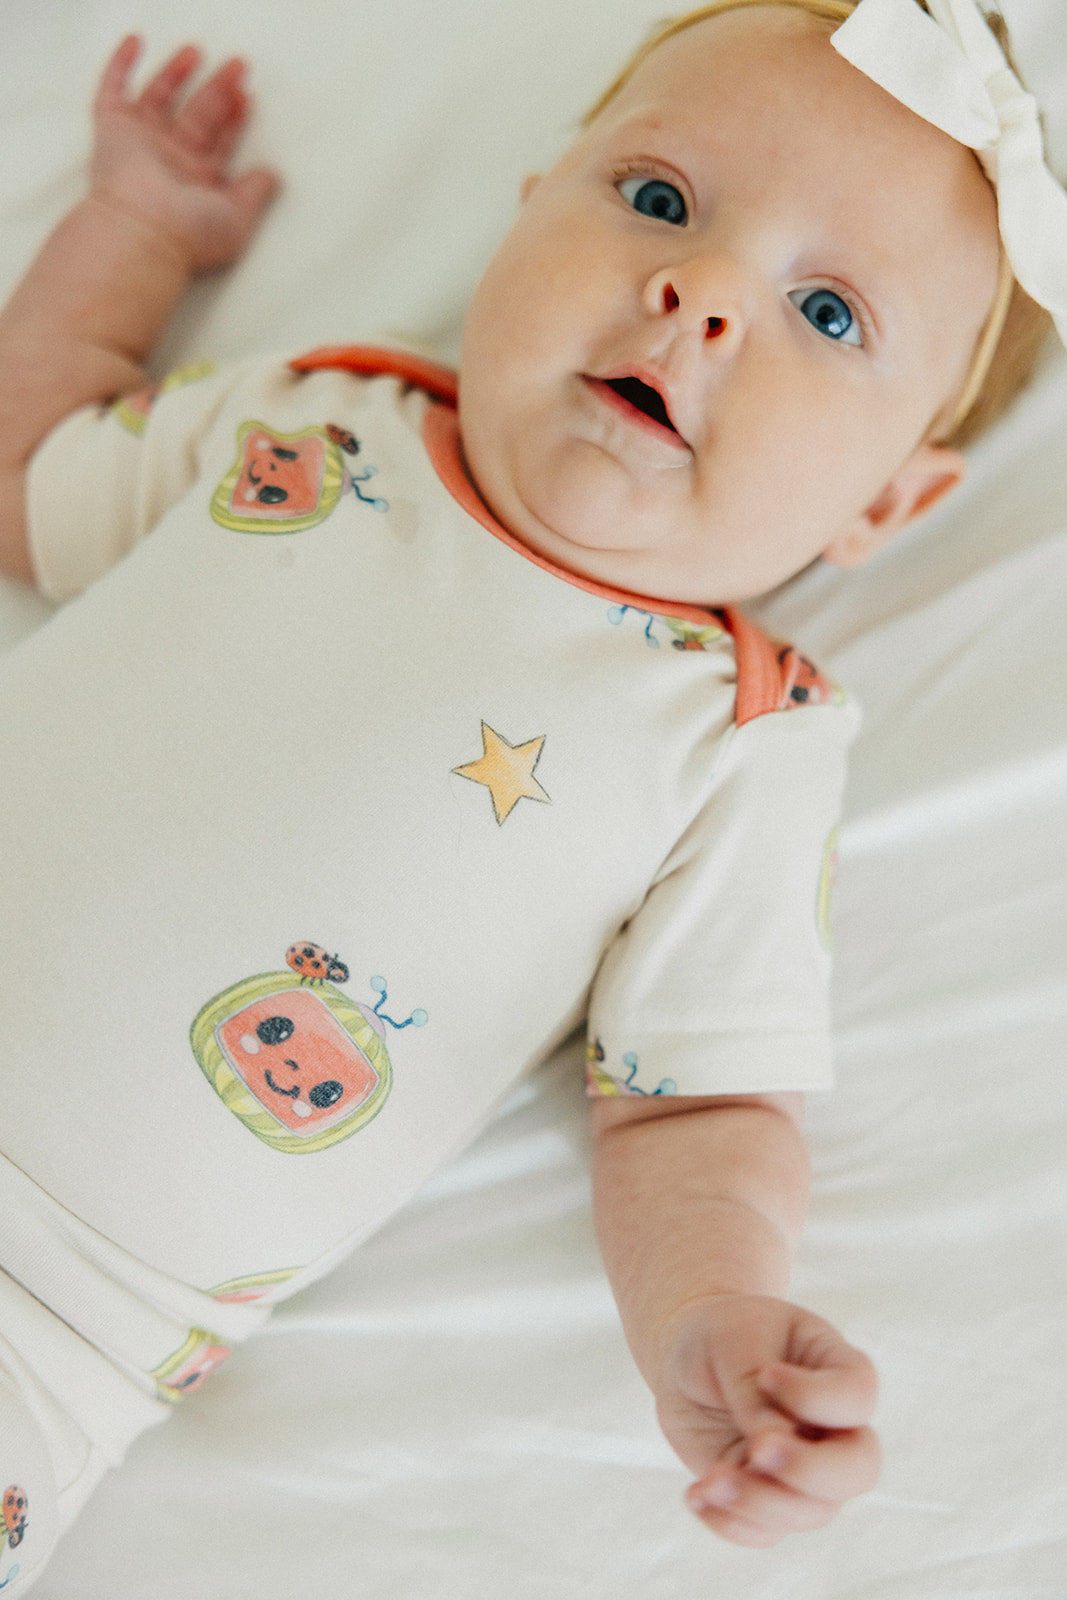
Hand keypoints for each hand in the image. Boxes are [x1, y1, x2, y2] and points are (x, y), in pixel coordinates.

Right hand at [90, 36, 279, 271]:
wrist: (142, 229)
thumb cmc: (190, 233)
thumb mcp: (238, 217)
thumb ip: (256, 193)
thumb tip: (273, 176)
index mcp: (199, 182)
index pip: (220, 142)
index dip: (236, 119)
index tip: (249, 98)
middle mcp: (171, 161)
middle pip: (198, 115)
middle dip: (219, 90)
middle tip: (239, 66)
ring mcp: (141, 144)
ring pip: (160, 98)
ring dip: (177, 73)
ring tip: (197, 51)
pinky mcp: (112, 130)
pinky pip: (112, 90)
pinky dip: (121, 65)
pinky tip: (137, 42)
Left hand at [655, 1294, 879, 1546]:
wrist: (685, 1356)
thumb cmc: (721, 1333)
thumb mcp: (734, 1339)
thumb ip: (753, 1389)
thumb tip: (767, 1447)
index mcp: (838, 1369)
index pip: (856, 1397)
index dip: (815, 1398)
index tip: (766, 1375)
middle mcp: (833, 1427)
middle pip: (858, 1470)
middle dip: (810, 1471)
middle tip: (758, 1449)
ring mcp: (805, 1468)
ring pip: (810, 1511)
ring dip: (759, 1502)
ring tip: (711, 1479)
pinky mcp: (769, 1495)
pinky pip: (766, 1531)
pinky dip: (730, 1523)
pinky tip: (697, 1495)